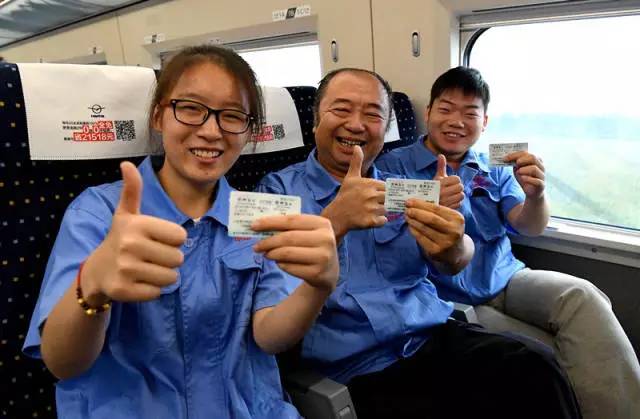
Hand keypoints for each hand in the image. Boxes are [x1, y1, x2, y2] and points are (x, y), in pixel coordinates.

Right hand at [82, 162, 186, 303]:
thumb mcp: (126, 213)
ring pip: (171, 277)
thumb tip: (126, 164)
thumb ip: (132, 190)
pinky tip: (138, 281)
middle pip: (178, 258)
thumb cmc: (121, 238)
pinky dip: (152, 290)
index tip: (156, 239)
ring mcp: (126, 270)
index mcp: (137, 224)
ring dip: (163, 276)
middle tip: (151, 256)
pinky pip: (157, 292)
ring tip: (146, 268)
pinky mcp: (125, 291)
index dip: (173, 240)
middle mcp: (130, 245)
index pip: (181, 236)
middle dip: (169, 259)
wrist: (97, 271)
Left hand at [252, 214, 337, 292]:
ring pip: (287, 253)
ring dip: (272, 254)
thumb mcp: (308, 233)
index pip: (291, 220)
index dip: (270, 222)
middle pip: (288, 237)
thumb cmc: (313, 247)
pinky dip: (280, 265)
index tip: (253, 226)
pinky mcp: (317, 273)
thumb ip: (290, 228)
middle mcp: (326, 239)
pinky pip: (290, 267)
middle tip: (256, 246)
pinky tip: (280, 263)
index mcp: (322, 223)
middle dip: (268, 241)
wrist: (329, 272)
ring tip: (266, 254)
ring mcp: (323, 257)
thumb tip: (260, 225)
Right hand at [321, 145, 386, 238]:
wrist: (336, 215)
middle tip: (376, 204)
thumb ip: (356, 162)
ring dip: (383, 211)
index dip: (384, 192)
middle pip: (390, 198)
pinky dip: (380, 221)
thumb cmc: (344, 195)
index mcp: (369, 184)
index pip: (387, 187)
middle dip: (385, 202)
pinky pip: (384, 221)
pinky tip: (371, 218)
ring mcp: (371, 209)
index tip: (377, 195)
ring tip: (371, 211)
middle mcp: (371, 195)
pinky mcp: (370, 221)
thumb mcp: (350, 178)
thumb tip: (357, 147)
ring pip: (388, 209)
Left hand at [405, 199, 464, 262]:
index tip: (410, 201)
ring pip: (424, 228)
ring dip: (413, 221)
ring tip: (407, 216)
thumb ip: (437, 212)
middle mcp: (453, 231)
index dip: (421, 204)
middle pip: (430, 219)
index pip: (436, 209)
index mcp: (457, 219)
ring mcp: (445, 242)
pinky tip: (410, 226)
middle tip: (407, 209)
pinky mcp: (436, 251)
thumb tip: (416, 203)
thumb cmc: (449, 231)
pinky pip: (421, 238)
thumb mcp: (450, 220)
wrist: (455, 252)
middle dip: (416, 213)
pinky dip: (414, 231)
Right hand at [434, 154, 463, 208]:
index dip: (455, 180)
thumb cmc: (432, 189)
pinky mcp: (447, 209)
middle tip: (451, 189)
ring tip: (451, 195)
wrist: (423, 204)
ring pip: (461, 195)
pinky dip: (456, 202)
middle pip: (460, 187)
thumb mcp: (436, 178)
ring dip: (458, 195)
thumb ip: (441, 167)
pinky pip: (459, 204)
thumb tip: (441, 155)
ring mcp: (445, 202)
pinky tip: (450, 201)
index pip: (457, 179)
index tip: (449, 182)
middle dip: (457, 187)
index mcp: (439, 183)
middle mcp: (442, 192)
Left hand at [504, 151, 544, 198]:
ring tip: (518, 172)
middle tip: (516, 163)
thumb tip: (507, 158)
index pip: (526, 153)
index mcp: (535, 160)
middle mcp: (540, 166)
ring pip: (535, 169)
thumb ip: (515, 164)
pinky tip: (523, 178)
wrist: (531, 192)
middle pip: (533, 158)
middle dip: (522, 159)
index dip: (515, 155)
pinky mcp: (541, 185)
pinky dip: (528, 179)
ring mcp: (542, 175)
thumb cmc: (525, 178)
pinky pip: (537, 181)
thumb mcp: (518, 169)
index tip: (505, 158)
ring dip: (524, 169)